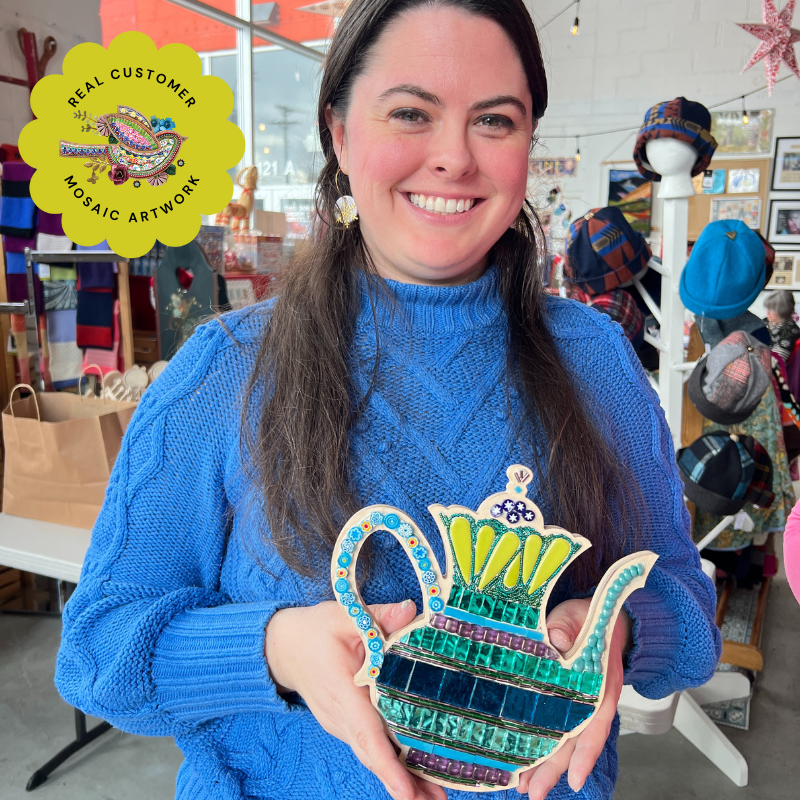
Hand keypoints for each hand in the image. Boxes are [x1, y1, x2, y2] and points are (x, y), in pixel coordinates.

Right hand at [266, 600, 446, 799]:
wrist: (283, 647)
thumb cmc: (316, 631)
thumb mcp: (345, 615)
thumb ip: (378, 615)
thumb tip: (410, 610)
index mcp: (340, 691)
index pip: (366, 732)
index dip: (387, 764)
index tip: (405, 792)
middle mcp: (340, 717)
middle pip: (374, 755)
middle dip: (404, 782)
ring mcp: (341, 725)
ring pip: (373, 755)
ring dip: (402, 777)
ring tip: (435, 796)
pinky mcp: (346, 725)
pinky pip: (370, 747)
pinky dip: (391, 763)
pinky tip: (416, 776)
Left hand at [517, 598, 630, 799]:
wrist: (605, 615)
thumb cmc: (590, 616)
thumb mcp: (577, 615)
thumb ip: (566, 627)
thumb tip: (557, 642)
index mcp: (601, 680)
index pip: (596, 719)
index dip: (586, 750)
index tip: (574, 777)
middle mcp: (594, 698)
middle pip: (576, 739)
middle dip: (555, 768)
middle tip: (533, 792)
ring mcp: (583, 701)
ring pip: (567, 739)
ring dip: (548, 763)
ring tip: (527, 786)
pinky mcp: (570, 699)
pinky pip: (561, 727)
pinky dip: (547, 745)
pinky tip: (530, 760)